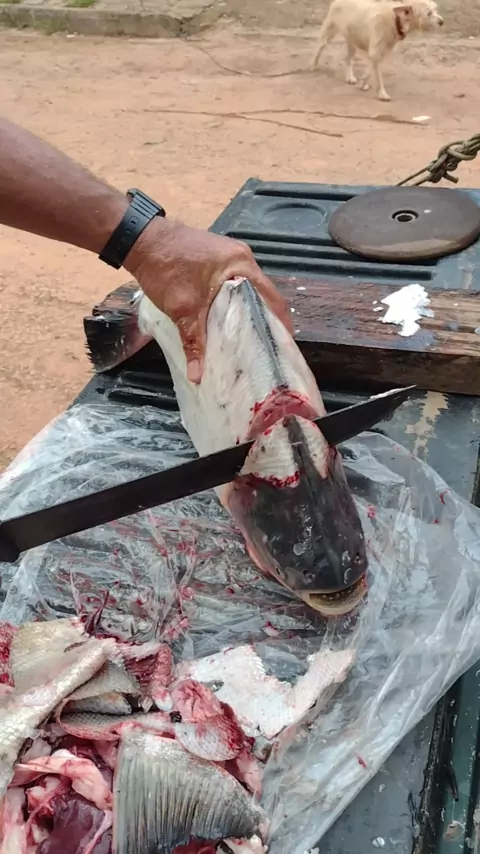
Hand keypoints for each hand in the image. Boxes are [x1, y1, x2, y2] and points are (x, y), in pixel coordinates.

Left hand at [124, 218, 292, 382]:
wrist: (140, 240)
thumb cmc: (166, 267)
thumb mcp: (182, 309)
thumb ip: (193, 342)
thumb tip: (198, 376)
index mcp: (242, 264)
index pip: (272, 298)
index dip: (280, 323)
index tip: (283, 345)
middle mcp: (241, 257)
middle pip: (261, 295)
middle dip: (262, 321)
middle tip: (265, 348)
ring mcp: (228, 256)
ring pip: (245, 291)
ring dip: (246, 313)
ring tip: (248, 340)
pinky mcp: (215, 260)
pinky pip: (232, 285)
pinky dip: (232, 303)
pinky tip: (228, 322)